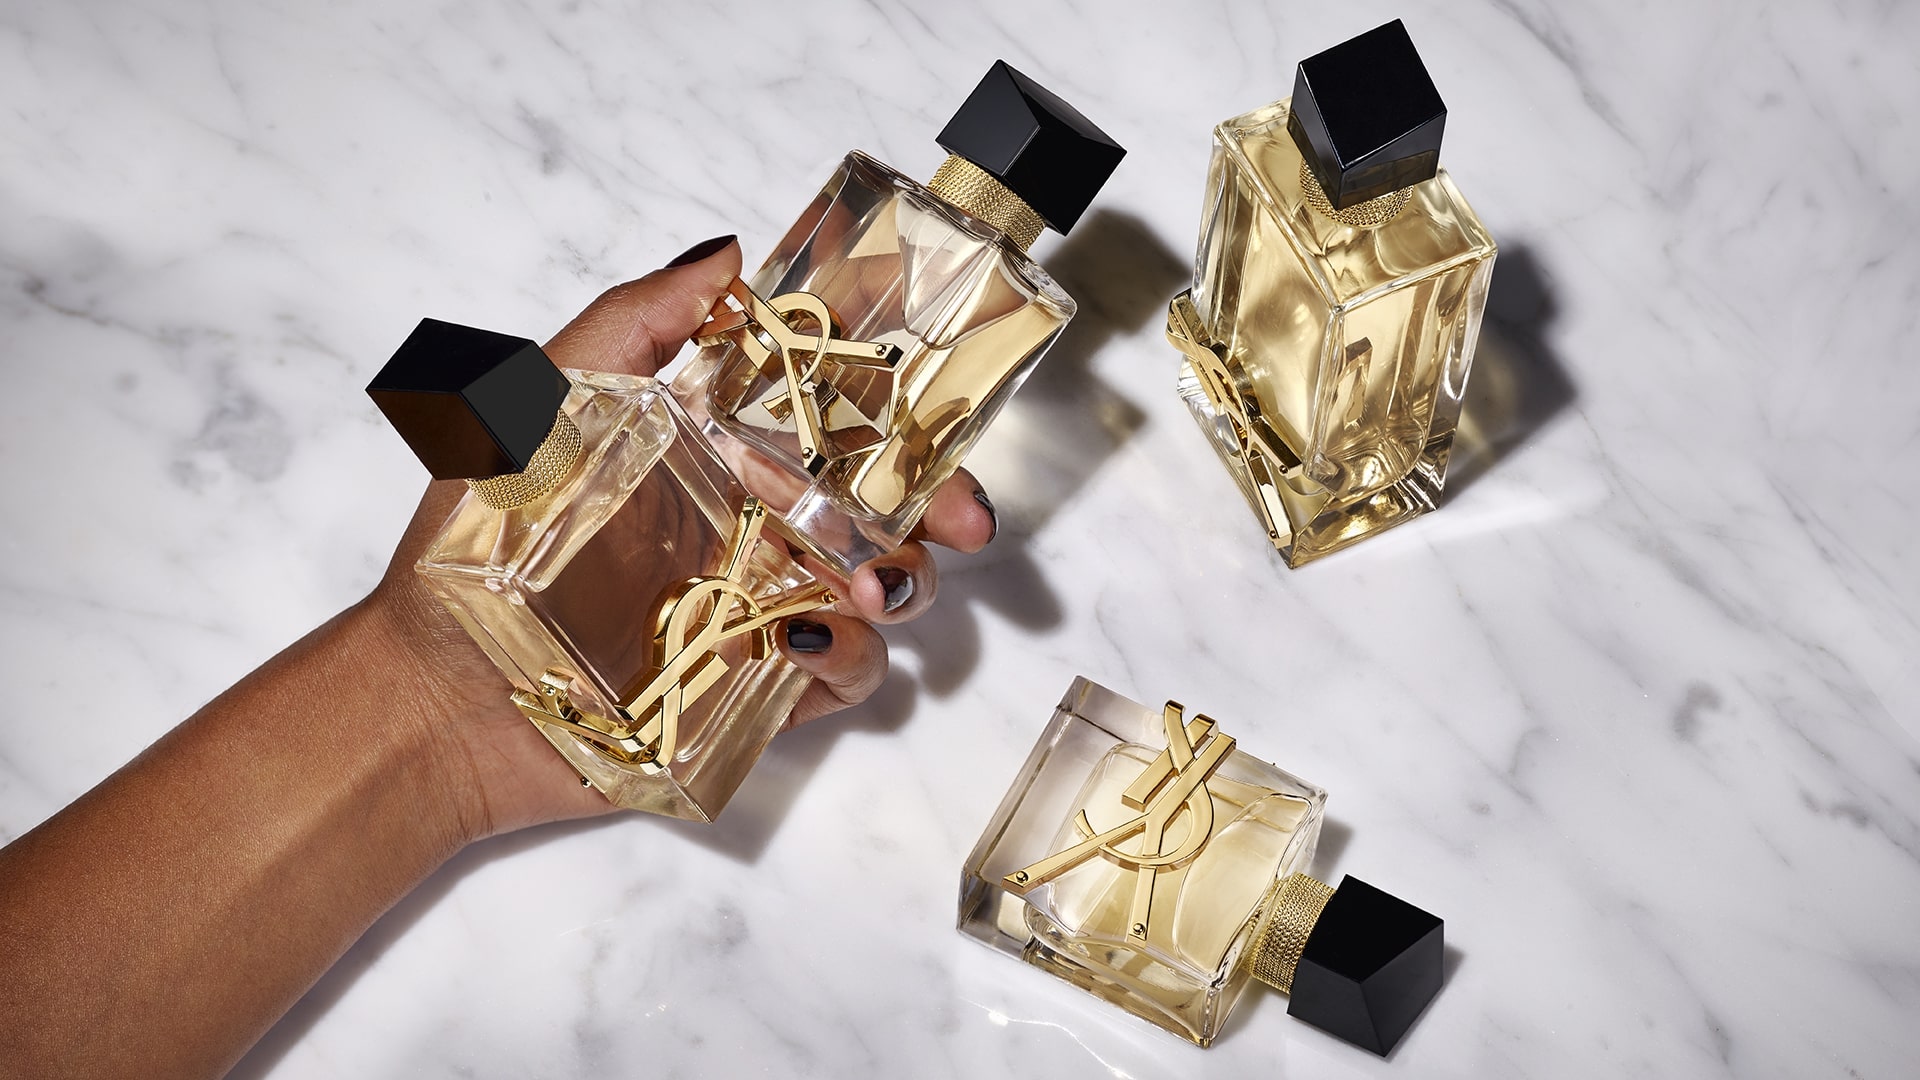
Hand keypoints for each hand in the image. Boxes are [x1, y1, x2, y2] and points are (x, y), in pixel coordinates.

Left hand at [364, 237, 996, 839]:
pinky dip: (852, 655)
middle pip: (882, 501)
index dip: (897, 402)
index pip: (827, 414)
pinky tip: (803, 638)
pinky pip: (845, 671)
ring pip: (883, 584)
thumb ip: (632, 326)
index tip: (941, 392)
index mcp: (713, 453)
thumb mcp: (536, 407)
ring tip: (870, 584)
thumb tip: (731, 258)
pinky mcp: (760, 687)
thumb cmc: (470, 550)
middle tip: (967, 518)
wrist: (439, 699)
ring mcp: (761, 606)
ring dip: (904, 578)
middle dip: (942, 502)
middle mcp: (751, 525)